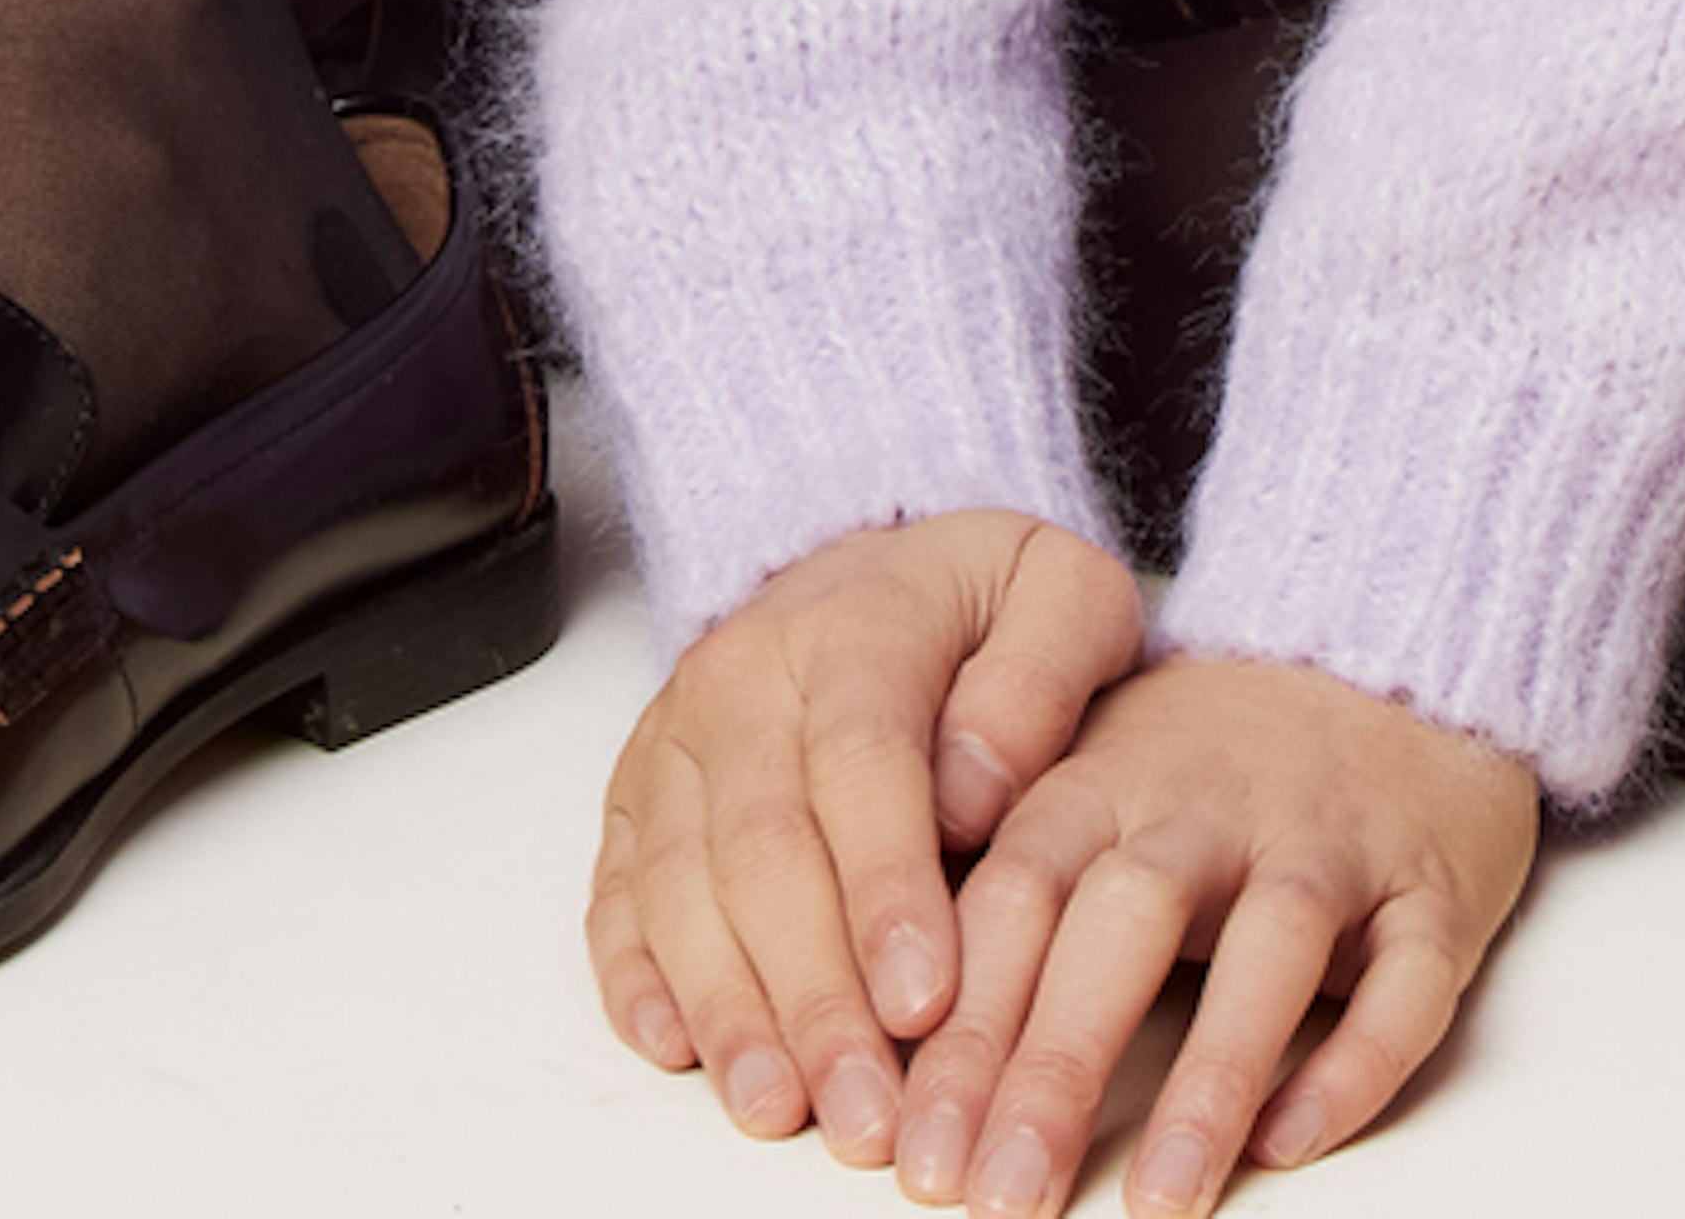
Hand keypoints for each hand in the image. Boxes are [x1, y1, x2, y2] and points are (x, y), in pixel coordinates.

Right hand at [591, 510, 1145, 1165]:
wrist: (878, 576)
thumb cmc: (982, 611)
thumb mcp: (1065, 597)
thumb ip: (1043, 675)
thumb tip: (977, 790)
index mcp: (855, 620)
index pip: (862, 763)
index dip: (887, 890)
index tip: (925, 1001)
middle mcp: (744, 675)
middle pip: (765, 847)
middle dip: (816, 994)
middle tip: (867, 1107)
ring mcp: (676, 740)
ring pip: (684, 886)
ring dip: (732, 1010)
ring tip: (783, 1108)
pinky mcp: (634, 800)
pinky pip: (618, 896)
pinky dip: (640, 980)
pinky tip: (682, 1049)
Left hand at [894, 647, 1539, 1212]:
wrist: (1402, 650)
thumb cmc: (1217, 757)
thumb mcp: (1096, 784)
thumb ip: (1007, 889)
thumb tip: (885, 1052)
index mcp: (1107, 779)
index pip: (1016, 898)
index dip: (961, 1024)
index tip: (911, 1146)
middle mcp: (1213, 800)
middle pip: (1125, 921)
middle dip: (1056, 1063)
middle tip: (998, 1198)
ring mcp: (1331, 838)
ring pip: (1272, 948)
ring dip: (1211, 1076)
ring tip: (1156, 1203)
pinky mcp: (1436, 884)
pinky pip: (1408, 977)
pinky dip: (1357, 1061)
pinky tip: (1297, 1138)